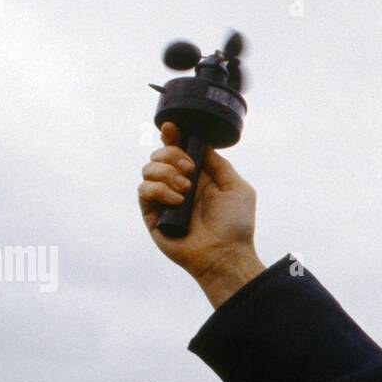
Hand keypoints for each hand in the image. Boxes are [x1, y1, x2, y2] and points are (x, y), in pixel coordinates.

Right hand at [138, 122, 264, 301]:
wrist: (226, 254)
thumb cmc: (235, 225)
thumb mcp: (237, 187)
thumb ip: (218, 163)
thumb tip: (200, 143)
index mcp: (198, 177)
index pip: (178, 149)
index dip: (171, 135)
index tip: (171, 127)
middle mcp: (178, 185)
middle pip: (159, 154)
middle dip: (172, 154)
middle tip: (190, 170)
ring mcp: (164, 200)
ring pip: (148, 169)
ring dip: (166, 172)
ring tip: (186, 189)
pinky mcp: (152, 215)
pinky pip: (144, 190)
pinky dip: (159, 189)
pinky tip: (176, 200)